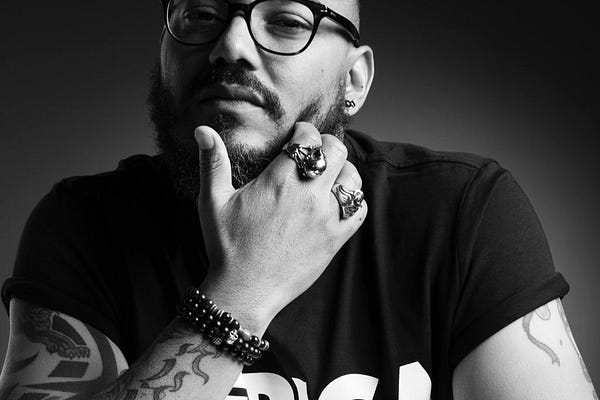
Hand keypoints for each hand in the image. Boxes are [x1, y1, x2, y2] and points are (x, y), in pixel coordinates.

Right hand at [194, 122, 366, 333]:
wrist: (244, 291)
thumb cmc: (227, 246)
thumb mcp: (212, 201)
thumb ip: (212, 163)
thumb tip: (202, 130)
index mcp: (279, 180)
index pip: (308, 138)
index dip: (305, 132)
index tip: (297, 137)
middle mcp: (308, 195)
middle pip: (337, 150)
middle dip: (327, 145)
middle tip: (315, 153)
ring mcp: (326, 217)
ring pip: (352, 177)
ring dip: (343, 171)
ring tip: (329, 176)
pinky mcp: (335, 239)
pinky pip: (359, 210)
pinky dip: (354, 201)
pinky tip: (339, 202)